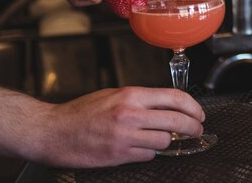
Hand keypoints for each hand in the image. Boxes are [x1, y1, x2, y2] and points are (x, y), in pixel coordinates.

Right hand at [37, 87, 204, 166]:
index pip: (175, 97)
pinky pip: (147, 155)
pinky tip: (142, 148)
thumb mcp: (113, 95)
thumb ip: (141, 100)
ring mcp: (125, 136)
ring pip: (164, 141)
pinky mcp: (118, 155)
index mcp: (131, 95)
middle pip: (176, 120)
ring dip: (168, 142)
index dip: (193, 107)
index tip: (199, 114)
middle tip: (197, 130)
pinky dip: (149, 153)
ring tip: (162, 139)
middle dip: (193, 127)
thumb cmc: (80, 112)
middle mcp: (130, 114)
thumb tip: (167, 105)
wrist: (52, 131)